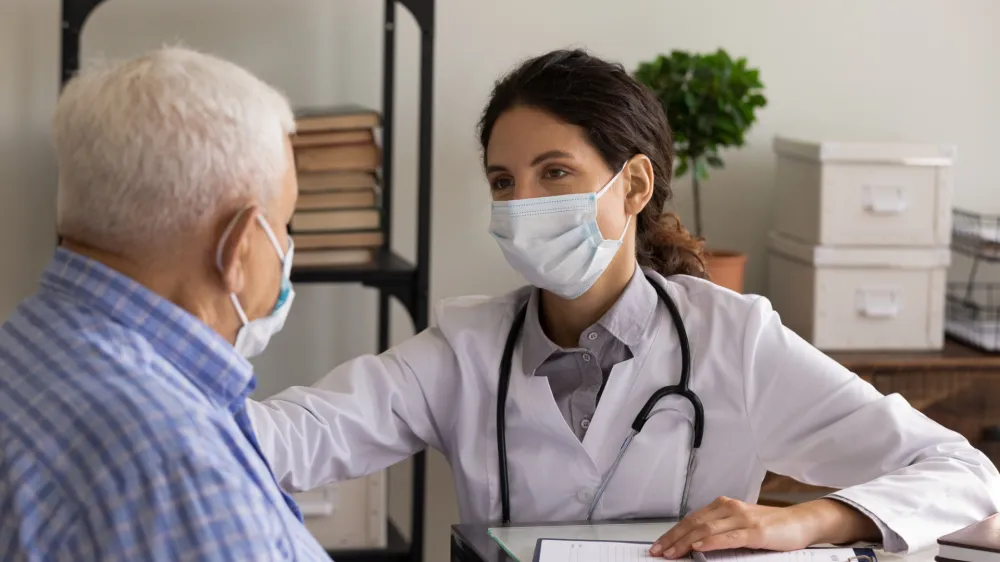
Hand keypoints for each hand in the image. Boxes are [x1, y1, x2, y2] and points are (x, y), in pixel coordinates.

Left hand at [648, 497, 879, 558]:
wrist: (801, 522)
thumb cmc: (771, 527)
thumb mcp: (741, 527)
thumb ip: (720, 532)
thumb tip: (694, 545)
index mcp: (723, 506)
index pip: (691, 519)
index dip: (673, 532)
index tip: (658, 545)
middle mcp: (729, 508)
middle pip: (693, 523)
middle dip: (673, 538)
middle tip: (657, 551)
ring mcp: (742, 518)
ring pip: (706, 529)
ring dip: (685, 541)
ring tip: (671, 553)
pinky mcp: (754, 530)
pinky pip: (728, 536)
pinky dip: (710, 541)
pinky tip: (698, 547)